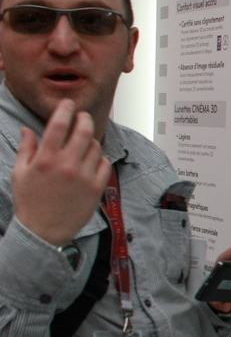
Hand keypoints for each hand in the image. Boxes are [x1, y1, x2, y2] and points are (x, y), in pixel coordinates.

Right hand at [11, 99, 110, 246]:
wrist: (44, 232)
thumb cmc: (30, 202)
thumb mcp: (20, 173)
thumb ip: (26, 149)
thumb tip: (27, 129)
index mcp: (46, 159)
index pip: (59, 125)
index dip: (65, 109)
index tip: (68, 104)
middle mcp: (67, 165)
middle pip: (84, 131)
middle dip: (84, 119)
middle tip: (82, 117)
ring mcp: (84, 176)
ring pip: (95, 146)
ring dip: (91, 140)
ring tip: (83, 143)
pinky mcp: (96, 188)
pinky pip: (104, 164)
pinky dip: (99, 158)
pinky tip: (91, 160)